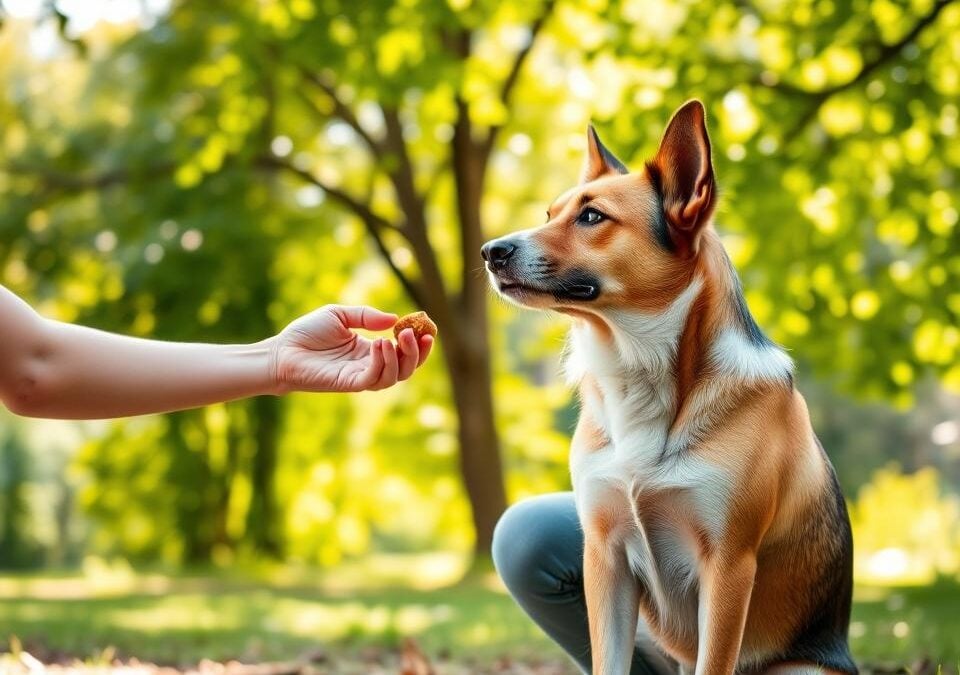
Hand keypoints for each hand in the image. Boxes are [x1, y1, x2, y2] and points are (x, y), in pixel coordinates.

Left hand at [269, 305, 433, 392]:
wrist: (282, 351)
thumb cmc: (307, 333)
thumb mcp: (340, 314)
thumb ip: (366, 316)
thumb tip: (394, 320)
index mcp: (370, 350)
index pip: (403, 352)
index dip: (418, 343)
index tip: (428, 328)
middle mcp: (369, 366)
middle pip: (405, 368)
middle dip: (416, 352)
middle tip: (415, 334)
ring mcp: (360, 376)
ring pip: (394, 377)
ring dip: (400, 358)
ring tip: (394, 338)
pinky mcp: (349, 384)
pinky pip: (374, 378)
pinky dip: (381, 363)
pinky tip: (379, 345)